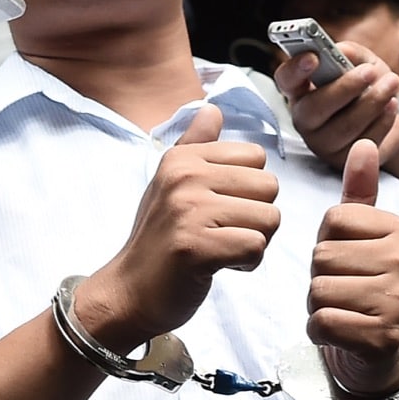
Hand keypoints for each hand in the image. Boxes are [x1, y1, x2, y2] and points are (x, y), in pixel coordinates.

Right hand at [84, 105, 279, 347]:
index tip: (219, 207)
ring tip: (219, 248)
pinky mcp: (195, 247)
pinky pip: (256, 247)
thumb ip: (196, 146)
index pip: (256, 157)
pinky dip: (246, 264)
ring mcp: (187, 210)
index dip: (248, 187)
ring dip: (252, 241)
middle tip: (220, 232)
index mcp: (181, 158)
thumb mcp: (170, 183)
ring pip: (269, 219)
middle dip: (255, 216)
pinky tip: (218, 266)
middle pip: (269, 187)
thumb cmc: (158, 238)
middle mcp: (183, 176)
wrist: (129, 290)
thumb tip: (212, 108)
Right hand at [274, 41, 398, 169]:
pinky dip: (383, 120)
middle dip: (345, 88)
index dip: (295, 69)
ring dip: (373, 102)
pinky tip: (391, 105)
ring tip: (391, 83)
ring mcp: (321, 141)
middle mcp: (304, 116)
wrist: (387, 119)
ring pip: (344, 126)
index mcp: (300, 89)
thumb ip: (350, 53)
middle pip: (313, 108)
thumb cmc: (366, 88)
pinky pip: (363, 141)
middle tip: (370, 71)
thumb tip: (342, 51)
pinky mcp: (342, 158)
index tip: (313, 57)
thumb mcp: (361, 62)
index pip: (286, 79)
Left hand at [310, 140, 398, 394]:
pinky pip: (320, 322)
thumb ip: (360, 190)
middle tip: (344, 289)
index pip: (331, 221)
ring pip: (318, 289)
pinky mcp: (382, 337)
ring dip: (318, 304)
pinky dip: (319, 330)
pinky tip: (341, 332)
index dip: (326, 242)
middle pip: (321, 256)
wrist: (381, 351)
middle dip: (320, 275)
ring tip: (344, 308)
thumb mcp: (361, 234)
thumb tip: (364, 142)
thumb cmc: (362, 282)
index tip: (347, 259)